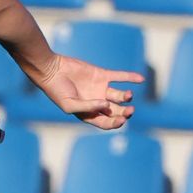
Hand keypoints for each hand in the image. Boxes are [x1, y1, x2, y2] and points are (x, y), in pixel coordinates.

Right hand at [27, 52, 141, 130]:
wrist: (51, 69)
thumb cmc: (56, 90)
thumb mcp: (68, 104)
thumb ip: (87, 107)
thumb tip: (106, 105)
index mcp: (88, 113)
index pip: (107, 122)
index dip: (116, 123)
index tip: (121, 120)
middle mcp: (96, 102)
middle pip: (116, 111)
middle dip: (125, 113)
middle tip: (129, 110)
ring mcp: (100, 88)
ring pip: (119, 95)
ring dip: (127, 96)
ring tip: (128, 95)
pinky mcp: (101, 75)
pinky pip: (120, 76)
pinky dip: (131, 77)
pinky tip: (141, 79)